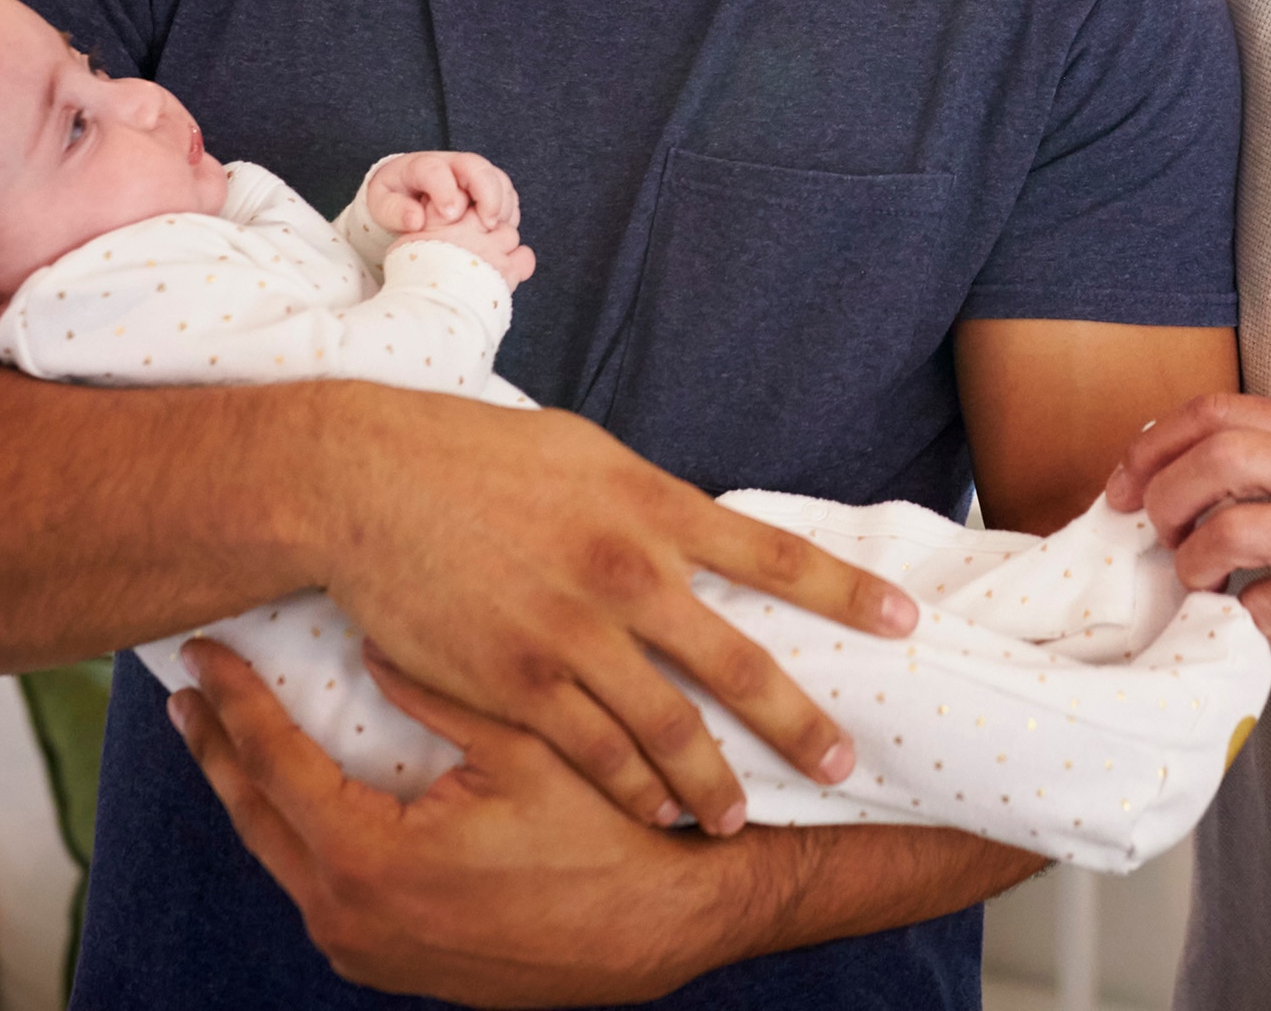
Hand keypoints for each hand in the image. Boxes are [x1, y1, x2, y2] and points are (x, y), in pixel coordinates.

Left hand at [171, 639, 768, 1003]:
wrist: (655, 929)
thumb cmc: (602, 836)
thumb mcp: (523, 746)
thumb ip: (436, 693)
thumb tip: (366, 642)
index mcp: (371, 860)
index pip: (275, 766)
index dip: (237, 702)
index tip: (204, 657)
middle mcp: (350, 917)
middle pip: (256, 817)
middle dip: (220, 749)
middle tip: (193, 693)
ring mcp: (365, 950)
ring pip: (284, 859)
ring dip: (259, 795)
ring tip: (236, 738)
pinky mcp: (389, 963)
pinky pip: (322, 891)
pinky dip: (303, 836)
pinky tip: (304, 799)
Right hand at [308, 384, 918, 835]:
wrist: (367, 481)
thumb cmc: (475, 455)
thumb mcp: (585, 453)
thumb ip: (648, 502)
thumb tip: (695, 531)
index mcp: (654, 506)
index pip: (775, 555)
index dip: (846, 593)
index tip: (903, 622)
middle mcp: (628, 573)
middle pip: (739, 663)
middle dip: (800, 723)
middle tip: (845, 765)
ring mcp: (573, 635)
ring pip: (668, 728)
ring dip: (711, 781)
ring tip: (736, 818)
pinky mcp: (516, 682)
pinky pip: (592, 752)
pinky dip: (630, 788)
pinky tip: (652, 810)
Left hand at [368, 150, 520, 238]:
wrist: (406, 190)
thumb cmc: (394, 197)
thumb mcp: (381, 203)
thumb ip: (394, 210)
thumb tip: (416, 220)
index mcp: (421, 166)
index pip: (436, 170)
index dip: (445, 191)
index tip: (450, 216)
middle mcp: (452, 164)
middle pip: (477, 167)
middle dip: (487, 194)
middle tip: (487, 224)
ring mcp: (473, 173)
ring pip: (497, 178)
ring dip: (502, 204)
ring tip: (495, 229)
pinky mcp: (488, 186)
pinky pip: (507, 193)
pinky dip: (508, 211)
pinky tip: (500, 230)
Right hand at [406, 209, 534, 288]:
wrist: (425, 314)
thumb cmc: (410, 283)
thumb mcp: (404, 249)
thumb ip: (423, 229)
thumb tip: (426, 221)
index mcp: (441, 221)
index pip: (463, 199)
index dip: (465, 211)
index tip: (460, 223)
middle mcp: (469, 231)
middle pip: (488, 215)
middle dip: (486, 228)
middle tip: (475, 248)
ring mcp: (490, 250)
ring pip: (509, 235)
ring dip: (502, 246)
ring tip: (488, 264)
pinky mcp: (506, 271)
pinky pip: (525, 257)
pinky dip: (519, 263)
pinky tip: (505, 273)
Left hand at [1110, 394, 1270, 787]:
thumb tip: (1188, 478)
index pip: (1216, 412)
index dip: (1151, 447)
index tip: (1123, 486)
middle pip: (1213, 458)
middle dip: (1158, 500)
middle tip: (1150, 537)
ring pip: (1230, 532)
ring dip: (1191, 566)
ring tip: (1197, 587)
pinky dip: (1241, 624)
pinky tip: (1247, 630)